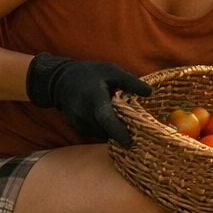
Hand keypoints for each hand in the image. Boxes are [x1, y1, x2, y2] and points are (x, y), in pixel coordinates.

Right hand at [24, 53, 151, 146]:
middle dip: (122, 132)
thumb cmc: (91, 74)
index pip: (105, 117)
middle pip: (106, 130)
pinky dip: (106, 130)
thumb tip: (149, 92)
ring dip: (114, 131)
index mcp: (94, 96)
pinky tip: (109, 119)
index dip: (117, 130)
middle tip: (137, 128)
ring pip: (102, 134)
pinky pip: (97, 134)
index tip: (130, 141)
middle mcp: (84, 112)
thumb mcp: (111, 71)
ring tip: (121, 118)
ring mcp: (79, 122)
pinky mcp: (78, 129)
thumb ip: (129, 81)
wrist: (63, 82)